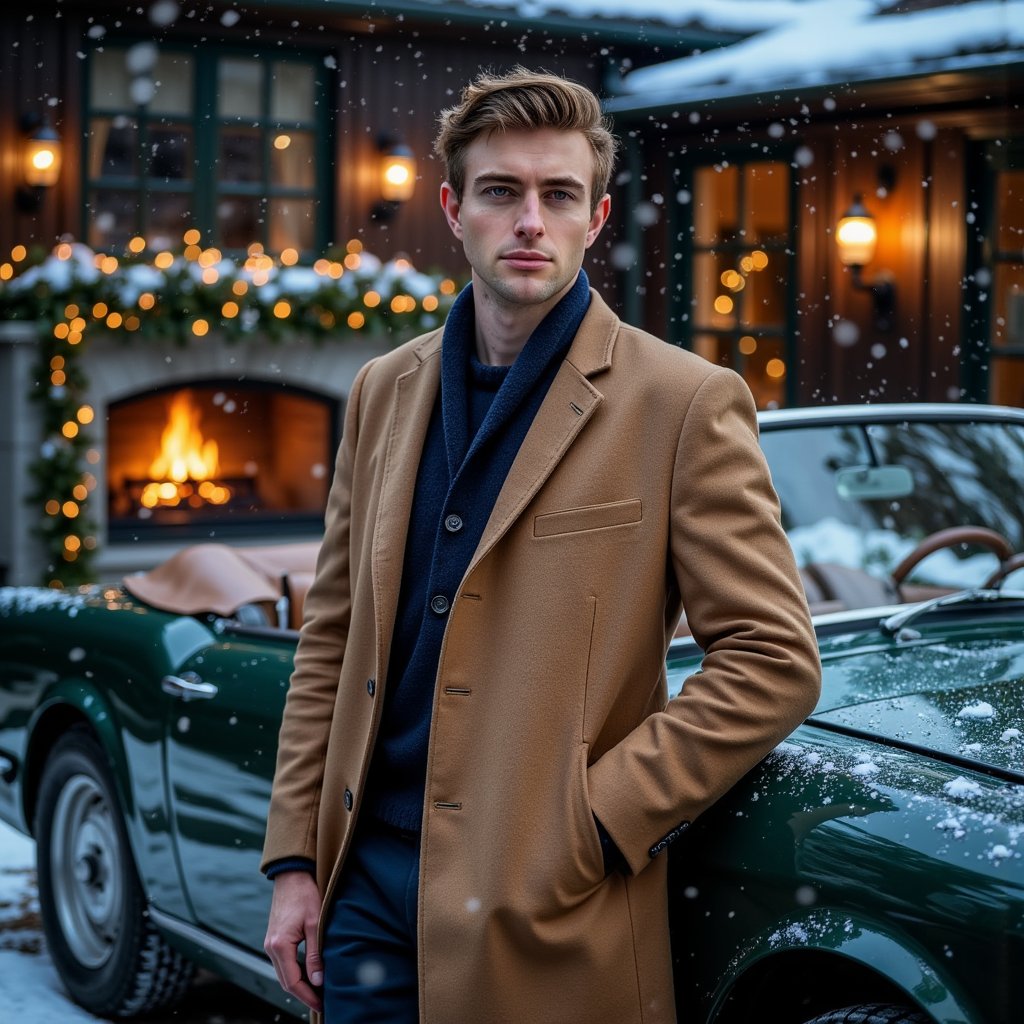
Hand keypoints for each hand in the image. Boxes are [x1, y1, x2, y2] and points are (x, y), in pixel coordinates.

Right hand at [264, 870, 323, 1011]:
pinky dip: (294, 972)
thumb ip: (315, 953)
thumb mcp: (315, 923)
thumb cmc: (305, 894)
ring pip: (283, 973)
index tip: (322, 1004)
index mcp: (279, 945)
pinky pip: (283, 962)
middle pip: (285, 981)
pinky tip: (308, 973)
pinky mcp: (274, 938)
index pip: (292, 981)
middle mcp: (270, 947)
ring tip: (317, 991)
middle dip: (303, 994)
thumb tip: (318, 980)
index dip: (307, 996)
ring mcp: (270, 943)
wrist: (292, 874)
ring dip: (299, 984)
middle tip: (322, 1002)